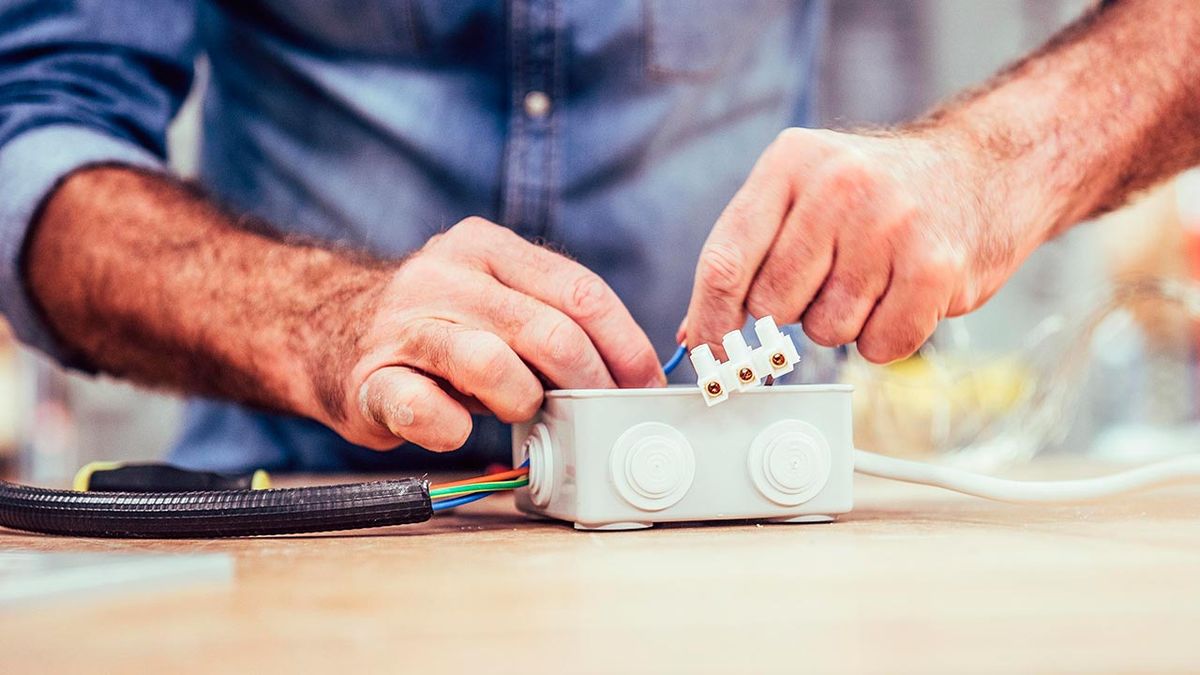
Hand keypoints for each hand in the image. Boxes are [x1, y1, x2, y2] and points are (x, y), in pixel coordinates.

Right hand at [325, 217, 664, 450]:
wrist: (325, 329)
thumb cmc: (438, 325)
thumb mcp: (495, 298)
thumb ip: (552, 317)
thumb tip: (629, 374)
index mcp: (486, 247)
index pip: (580, 292)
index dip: (625, 347)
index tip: (645, 386)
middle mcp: (443, 276)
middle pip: (549, 330)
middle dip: (591, 384)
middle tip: (601, 415)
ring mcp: (403, 327)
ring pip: (492, 364)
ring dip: (524, 401)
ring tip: (521, 411)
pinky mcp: (370, 381)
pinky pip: (425, 411)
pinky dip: (455, 429)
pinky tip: (459, 427)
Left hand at [683, 127, 1041, 363]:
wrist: (985, 169)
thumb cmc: (880, 192)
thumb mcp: (805, 192)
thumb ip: (747, 253)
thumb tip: (697, 333)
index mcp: (790, 163)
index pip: (725, 262)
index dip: (709, 324)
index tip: (708, 360)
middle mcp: (838, 186)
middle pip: (773, 305)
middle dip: (792, 313)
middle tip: (828, 280)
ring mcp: (890, 225)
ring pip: (826, 331)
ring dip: (845, 322)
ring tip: (873, 277)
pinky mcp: (935, 267)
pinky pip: (880, 347)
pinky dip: (887, 338)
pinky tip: (902, 296)